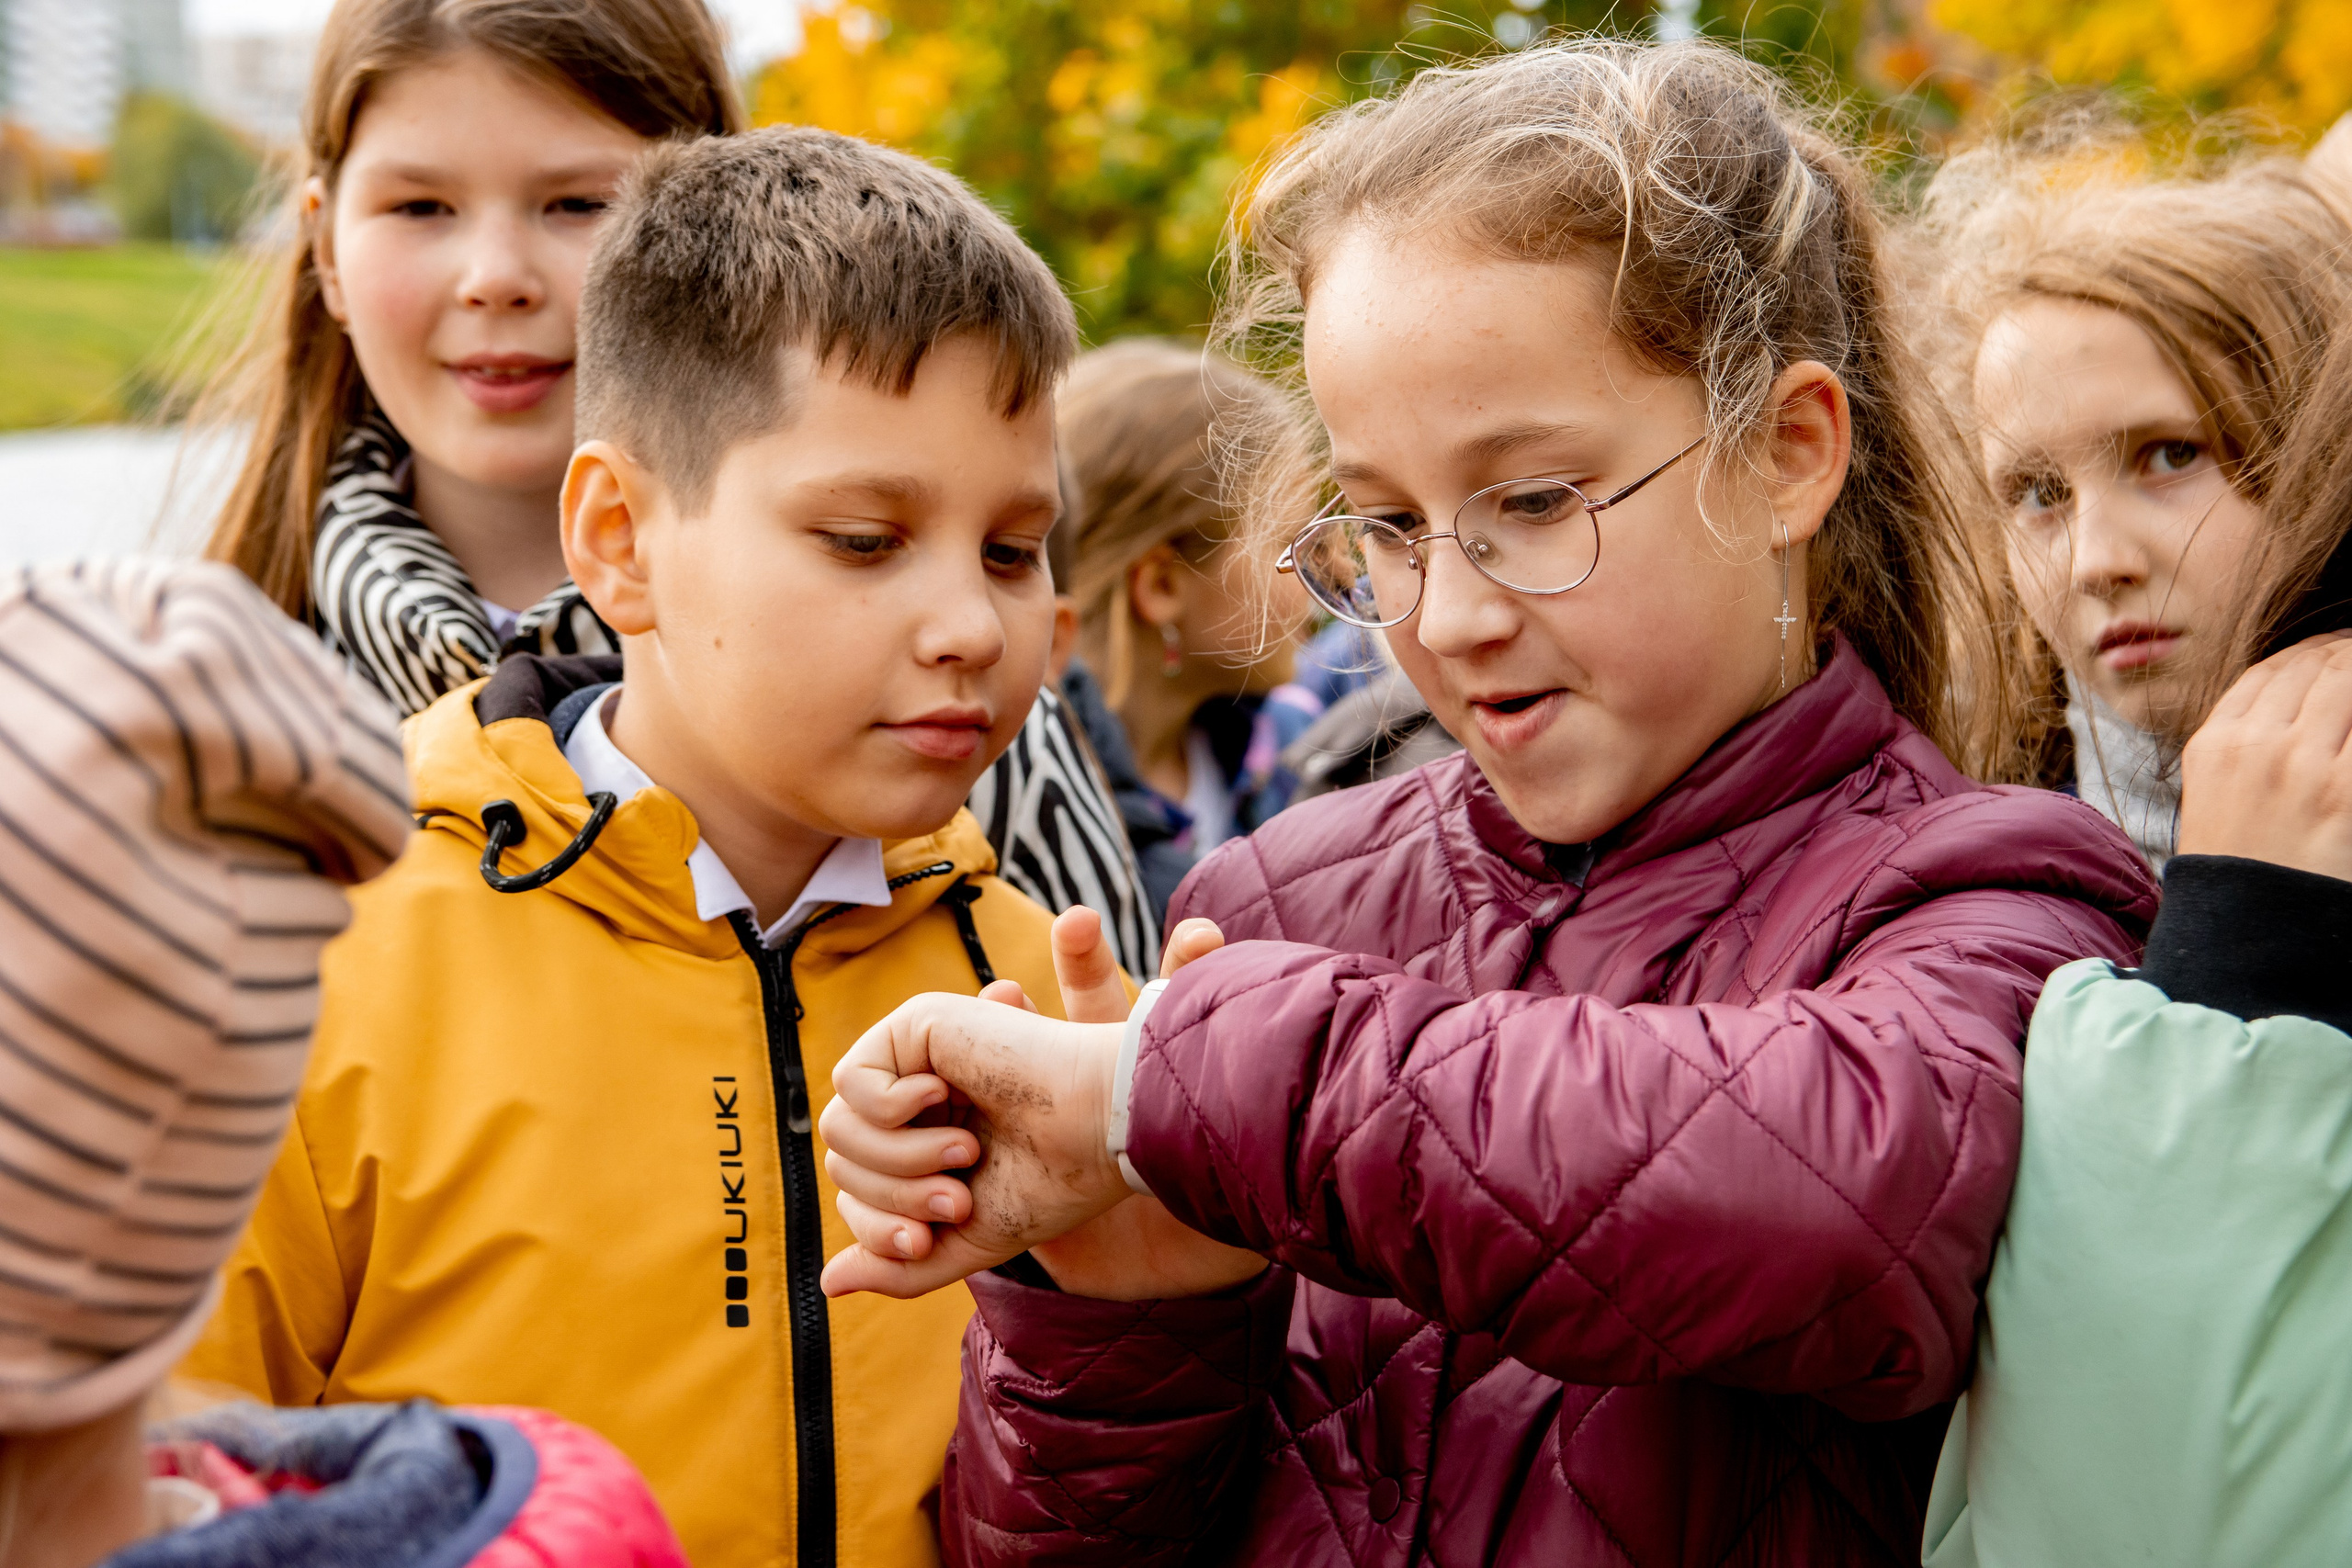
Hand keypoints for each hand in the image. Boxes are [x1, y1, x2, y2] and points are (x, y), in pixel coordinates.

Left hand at [818, 909, 1265, 1299]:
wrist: (1099, 1130)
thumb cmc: (1051, 1181)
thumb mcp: (968, 1241)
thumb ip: (901, 1263)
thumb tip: (829, 1282)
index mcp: (930, 1138)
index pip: (858, 1190)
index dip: (879, 1229)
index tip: (928, 1241)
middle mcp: (917, 1094)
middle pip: (843, 1160)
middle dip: (896, 1197)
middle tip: (959, 1197)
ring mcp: (915, 1057)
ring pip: (839, 1126)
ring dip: (900, 1158)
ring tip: (964, 1151)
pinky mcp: (918, 1024)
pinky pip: (852, 1081)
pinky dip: (891, 1108)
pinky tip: (946, 1095)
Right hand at [2179, 632, 2351, 880]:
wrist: (2249, 930)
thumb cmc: (2239, 868)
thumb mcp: (2216, 794)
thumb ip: (2246, 743)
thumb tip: (2303, 704)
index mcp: (2216, 744)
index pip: (2272, 668)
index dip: (2313, 650)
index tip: (2338, 651)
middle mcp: (2255, 744)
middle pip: (2315, 664)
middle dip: (2349, 652)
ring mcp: (2303, 764)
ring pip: (2348, 678)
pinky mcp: (2346, 790)